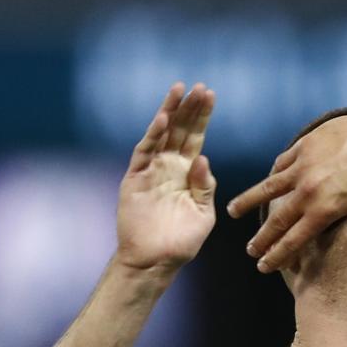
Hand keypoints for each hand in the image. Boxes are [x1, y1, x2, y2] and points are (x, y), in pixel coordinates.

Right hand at [116, 82, 217, 272]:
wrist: (156, 260)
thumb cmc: (181, 241)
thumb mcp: (203, 214)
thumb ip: (205, 187)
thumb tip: (203, 159)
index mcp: (188, 173)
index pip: (196, 138)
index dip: (202, 117)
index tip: (210, 95)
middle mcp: (169, 166)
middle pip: (180, 130)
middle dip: (189, 108)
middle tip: (199, 86)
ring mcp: (151, 170)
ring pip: (161, 134)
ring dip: (170, 112)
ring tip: (179, 90)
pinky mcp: (135, 178)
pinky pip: (144, 152)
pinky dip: (153, 134)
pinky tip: (163, 118)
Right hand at [227, 102, 346, 271]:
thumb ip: (334, 215)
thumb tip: (317, 225)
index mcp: (324, 210)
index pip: (294, 240)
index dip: (277, 256)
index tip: (263, 266)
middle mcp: (308, 192)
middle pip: (277, 221)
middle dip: (262, 239)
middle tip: (250, 251)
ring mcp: (302, 168)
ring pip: (267, 189)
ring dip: (247, 202)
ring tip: (233, 212)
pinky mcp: (303, 148)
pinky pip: (281, 164)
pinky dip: (273, 174)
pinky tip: (266, 180)